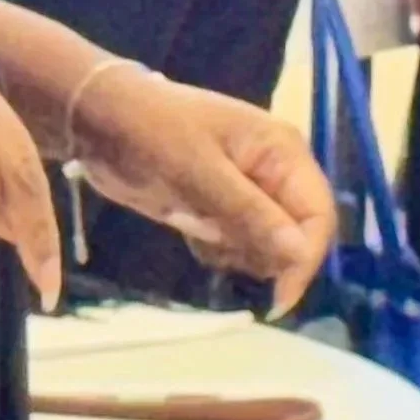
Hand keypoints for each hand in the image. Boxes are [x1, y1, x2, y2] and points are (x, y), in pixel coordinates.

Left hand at [70, 71, 334, 318]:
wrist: (100, 118)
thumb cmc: (151, 133)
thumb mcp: (198, 173)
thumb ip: (250, 214)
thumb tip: (301, 255)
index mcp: (282, 150)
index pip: (318, 216)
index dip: (305, 260)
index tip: (277, 300)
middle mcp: (275, 171)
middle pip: (296, 238)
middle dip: (260, 252)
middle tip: (212, 236)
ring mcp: (250, 190)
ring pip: (268, 248)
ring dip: (234, 251)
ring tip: (195, 223)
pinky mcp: (224, 207)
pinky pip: (239, 246)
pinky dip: (216, 248)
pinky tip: (188, 225)